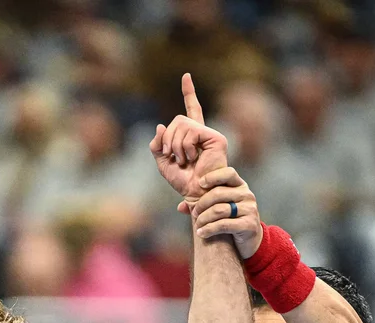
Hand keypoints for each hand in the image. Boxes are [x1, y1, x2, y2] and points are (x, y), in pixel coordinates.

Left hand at [149, 74, 227, 199]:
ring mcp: (210, 134)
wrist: (196, 194)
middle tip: (172, 156)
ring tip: (184, 160)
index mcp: (192, 136)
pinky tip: (192, 158)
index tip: (186, 76)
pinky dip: (185, 146)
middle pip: (177, 120)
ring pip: (182, 124)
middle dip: (168, 139)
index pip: (191, 109)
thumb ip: (158, 145)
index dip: (189, 93)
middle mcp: (203, 132)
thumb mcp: (163, 163)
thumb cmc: (183, 182)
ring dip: (176, 145)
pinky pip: (192, 132)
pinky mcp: (216, 138)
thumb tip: (160, 126)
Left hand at [182, 167, 263, 257]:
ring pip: (219, 210)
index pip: (228, 173)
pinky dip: (209, 229)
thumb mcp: (221, 207)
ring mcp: (250, 209)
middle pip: (218, 193)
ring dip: (203, 218)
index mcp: (240, 186)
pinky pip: (224, 225)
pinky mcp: (249, 225)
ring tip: (197, 225)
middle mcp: (247, 195)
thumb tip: (180, 207)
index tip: (200, 184)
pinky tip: (201, 233)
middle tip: (194, 213)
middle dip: (201, 204)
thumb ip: (202, 204)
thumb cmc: (231, 220)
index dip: (212, 177)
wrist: (249, 240)